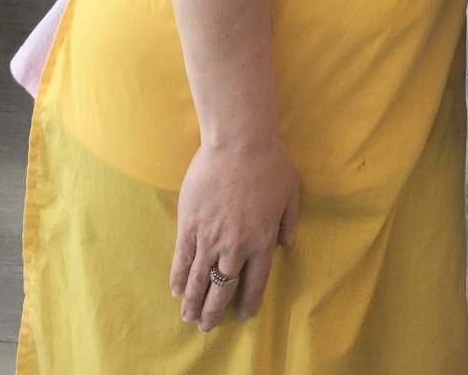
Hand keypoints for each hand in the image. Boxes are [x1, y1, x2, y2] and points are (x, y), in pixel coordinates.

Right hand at [170, 138, 299, 330]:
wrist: (239, 142)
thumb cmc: (270, 163)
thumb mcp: (291, 193)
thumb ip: (288, 222)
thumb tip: (286, 244)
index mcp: (261, 241)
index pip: (254, 282)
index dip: (247, 301)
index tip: (242, 314)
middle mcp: (235, 247)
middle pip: (222, 288)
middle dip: (214, 311)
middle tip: (207, 325)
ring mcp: (210, 238)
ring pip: (199, 280)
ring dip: (193, 302)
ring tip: (188, 316)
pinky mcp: (189, 226)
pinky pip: (181, 259)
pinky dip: (178, 277)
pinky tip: (175, 290)